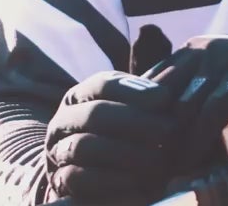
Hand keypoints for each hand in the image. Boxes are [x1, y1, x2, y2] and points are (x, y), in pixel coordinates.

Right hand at [44, 69, 183, 200]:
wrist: (91, 178)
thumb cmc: (120, 137)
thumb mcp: (130, 108)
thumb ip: (146, 86)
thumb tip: (160, 44)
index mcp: (81, 95)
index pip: (103, 84)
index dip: (133, 89)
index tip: (165, 98)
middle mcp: (65, 120)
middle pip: (94, 114)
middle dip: (134, 121)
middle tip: (169, 130)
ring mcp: (58, 151)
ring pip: (85, 146)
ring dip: (124, 153)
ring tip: (157, 159)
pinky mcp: (60, 182)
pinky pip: (79, 179)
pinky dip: (109, 181)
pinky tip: (137, 183)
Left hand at [145, 18, 227, 164]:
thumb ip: (204, 101)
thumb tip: (174, 142)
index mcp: (193, 51)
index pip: (150, 85)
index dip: (142, 119)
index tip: (139, 153)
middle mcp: (202, 48)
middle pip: (161, 97)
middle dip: (153, 136)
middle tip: (149, 170)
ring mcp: (226, 55)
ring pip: (184, 105)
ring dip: (174, 144)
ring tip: (168, 172)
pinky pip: (215, 109)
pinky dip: (201, 139)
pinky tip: (195, 161)